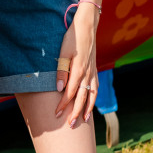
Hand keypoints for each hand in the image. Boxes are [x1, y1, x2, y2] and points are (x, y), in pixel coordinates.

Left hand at [54, 7, 98, 126]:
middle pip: (82, 99)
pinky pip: (96, 88)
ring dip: (87, 109)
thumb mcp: (63, 52)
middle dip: (75, 113)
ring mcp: (92, 73)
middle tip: (70, 125)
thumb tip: (60, 89)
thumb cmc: (72, 38)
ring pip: (91, 96)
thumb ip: (61, 71)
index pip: (70, 93)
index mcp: (78, 71)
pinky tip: (91, 104)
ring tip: (84, 121)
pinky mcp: (94, 70)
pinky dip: (94, 99)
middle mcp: (87, 74)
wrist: (87, 27)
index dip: (63, 105)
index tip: (56, 114)